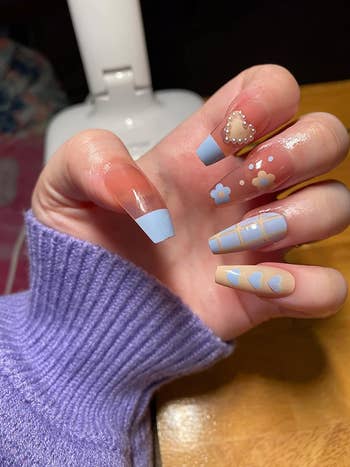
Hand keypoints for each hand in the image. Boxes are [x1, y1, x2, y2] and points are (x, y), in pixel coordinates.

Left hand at [32, 65, 349, 339]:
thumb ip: (90, 161)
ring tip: (227, 245)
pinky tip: (241, 286)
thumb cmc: (85, 247)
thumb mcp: (64, 189)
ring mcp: (263, 241)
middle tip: (237, 188)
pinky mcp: (268, 293)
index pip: (271, 90)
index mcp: (206, 151)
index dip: (266, 100)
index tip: (227, 139)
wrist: (94, 314)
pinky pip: (327, 285)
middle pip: (326, 137)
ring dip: (296, 220)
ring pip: (337, 205)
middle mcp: (246, 188)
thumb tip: (144, 193)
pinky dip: (300, 287)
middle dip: (298, 153)